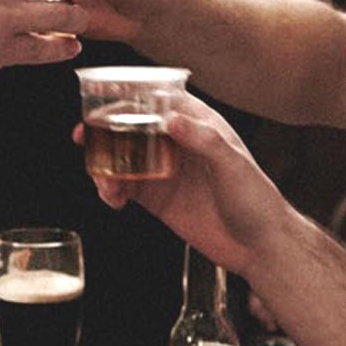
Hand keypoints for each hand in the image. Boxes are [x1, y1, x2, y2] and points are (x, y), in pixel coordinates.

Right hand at [86, 97, 290, 274]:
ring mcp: (166, 171)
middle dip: (105, 131)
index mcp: (200, 126)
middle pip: (132, 127)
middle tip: (85, 138)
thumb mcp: (233, 165)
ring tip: (105, 184)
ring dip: (105, 166)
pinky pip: (125, 188)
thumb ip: (203, 139)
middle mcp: (179, 144)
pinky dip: (111, 191)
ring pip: (123, 158)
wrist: (260, 247)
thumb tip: (171, 119)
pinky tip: (113, 200)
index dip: (129, 98)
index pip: (158, 101)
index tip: (104, 102)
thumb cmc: (257, 201)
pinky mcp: (158, 199)